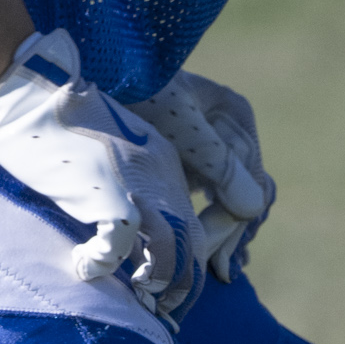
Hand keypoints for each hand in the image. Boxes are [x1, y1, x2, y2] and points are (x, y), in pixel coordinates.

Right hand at [0, 27, 199, 315]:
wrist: (27, 92)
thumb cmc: (47, 122)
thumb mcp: (99, 154)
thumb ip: (116, 184)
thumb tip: (114, 224)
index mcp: (163, 164)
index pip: (192, 227)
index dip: (185, 266)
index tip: (166, 292)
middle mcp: (162, 176)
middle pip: (194, 247)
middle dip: (180, 289)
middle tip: (162, 315)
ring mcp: (139, 185)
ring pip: (170, 255)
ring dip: (155, 285)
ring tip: (137, 302)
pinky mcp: (108, 194)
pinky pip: (118, 248)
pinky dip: (102, 265)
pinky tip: (83, 268)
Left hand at [129, 70, 273, 282]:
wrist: (90, 74)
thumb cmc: (135, 94)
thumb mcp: (181, 129)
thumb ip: (218, 165)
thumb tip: (254, 208)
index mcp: (233, 115)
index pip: (250, 181)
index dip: (236, 222)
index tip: (218, 256)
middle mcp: (225, 128)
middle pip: (244, 190)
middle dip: (232, 231)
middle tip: (220, 270)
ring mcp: (202, 141)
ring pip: (227, 196)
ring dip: (224, 232)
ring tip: (220, 268)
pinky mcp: (177, 154)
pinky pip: (202, 194)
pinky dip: (204, 220)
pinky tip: (201, 248)